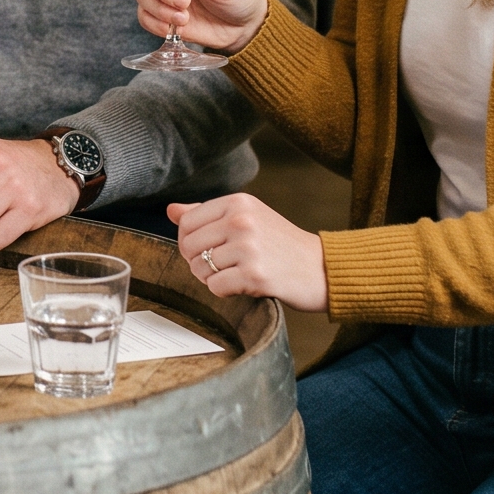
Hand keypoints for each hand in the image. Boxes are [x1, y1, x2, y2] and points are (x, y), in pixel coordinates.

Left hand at [168, 194, 327, 313]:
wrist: (322, 268)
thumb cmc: (281, 244)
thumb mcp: (248, 217)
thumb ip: (208, 214)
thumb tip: (171, 211)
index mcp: (238, 202)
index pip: (187, 222)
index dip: (189, 241)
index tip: (206, 250)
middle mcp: (242, 220)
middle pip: (189, 246)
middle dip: (198, 262)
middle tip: (221, 267)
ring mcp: (249, 247)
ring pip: (200, 268)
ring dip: (212, 278)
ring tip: (235, 274)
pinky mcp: (255, 275)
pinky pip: (216, 286)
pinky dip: (224, 291)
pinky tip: (243, 285)